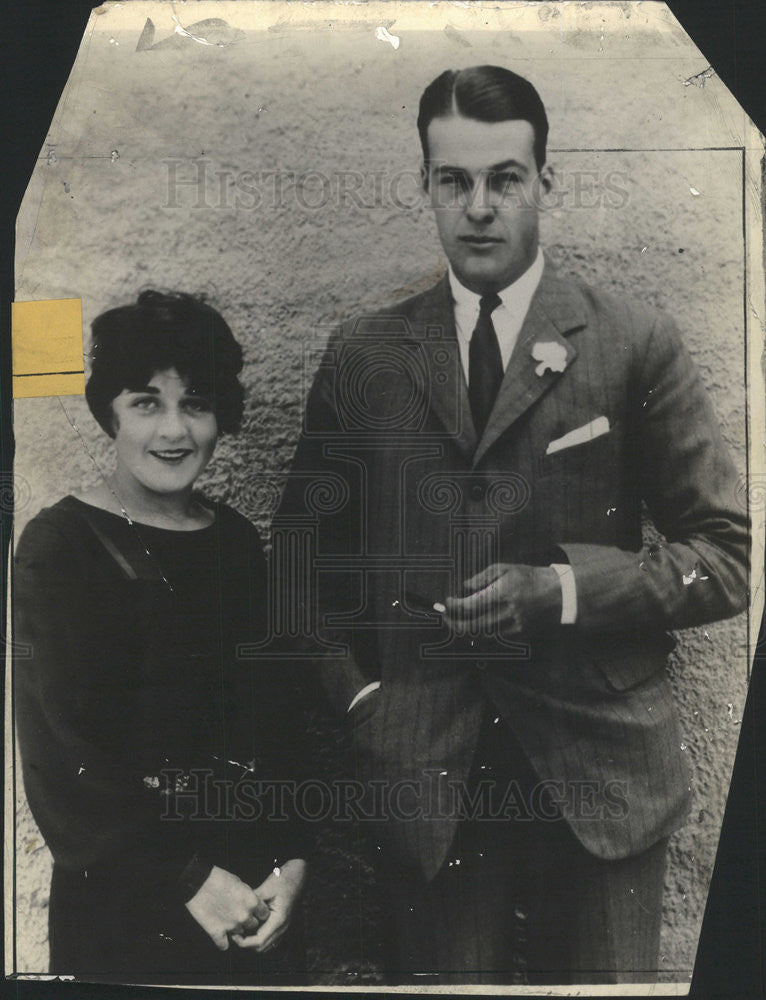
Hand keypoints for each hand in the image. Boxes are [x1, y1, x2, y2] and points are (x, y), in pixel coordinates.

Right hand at [185, 865, 269, 950]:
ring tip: (226, 918)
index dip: (259, 912)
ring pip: (239, 933)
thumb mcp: (240, 883)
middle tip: (238, 913)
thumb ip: (248, 896)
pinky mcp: (217, 932)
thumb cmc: (219, 878)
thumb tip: (251, 904)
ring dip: (235, 928)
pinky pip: (224, 945)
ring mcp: (231, 926)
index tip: (253, 910)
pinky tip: (220, 935)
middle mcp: (244, 916)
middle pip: (253, 925)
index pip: (264, 914)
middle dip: (247, 920)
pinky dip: (222, 941)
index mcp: (252, 902)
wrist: (198, 882)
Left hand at [231, 858, 307, 952]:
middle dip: (246, 944)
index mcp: (279, 920)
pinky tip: (252, 928)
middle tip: (235, 933)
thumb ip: (252, 901)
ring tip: (242, 931)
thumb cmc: (283, 880)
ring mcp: (284, 927)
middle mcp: (283, 927)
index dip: (244, 942)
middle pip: (262, 948)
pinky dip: (259, 938)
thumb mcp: (266, 888)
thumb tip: (238, 910)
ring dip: (253, 942)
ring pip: (266, 946)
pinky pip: (270, 939)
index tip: (234, 934)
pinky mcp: (282, 925)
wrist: (297, 875)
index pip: (259, 941)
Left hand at [443, 563, 561, 635]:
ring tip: (456, 623)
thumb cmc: (529, 577)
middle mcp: (508, 611)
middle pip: (473, 625)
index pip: (471, 604)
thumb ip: (483, 577)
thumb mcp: (506, 568)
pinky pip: (495, 639)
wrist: (558, 594)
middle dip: (454, 623)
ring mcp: (515, 625)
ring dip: (465, 632)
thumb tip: (464, 587)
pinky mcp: (520, 634)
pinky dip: (480, 635)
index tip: (448, 601)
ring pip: (482, 636)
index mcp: (504, 592)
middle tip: (446, 617)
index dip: (455, 605)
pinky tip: (473, 628)